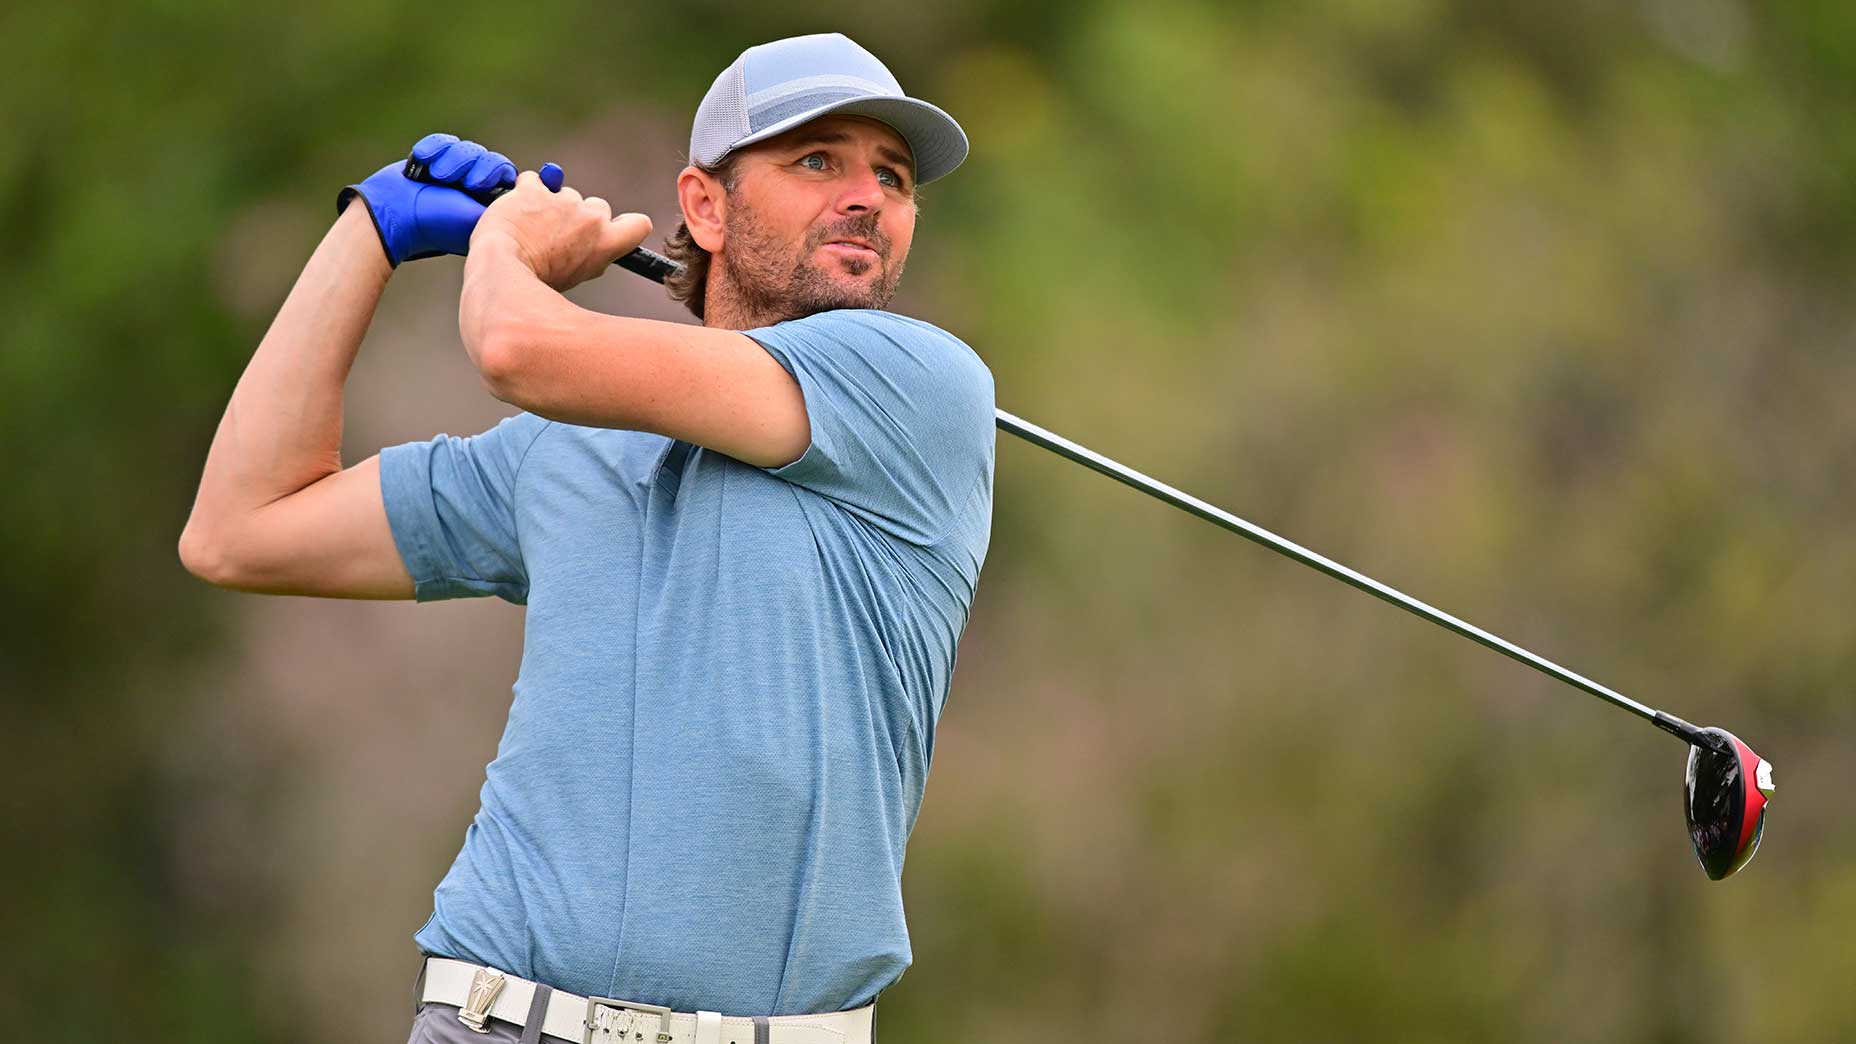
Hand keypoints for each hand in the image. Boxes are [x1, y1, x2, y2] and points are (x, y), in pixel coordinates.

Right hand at [336, 134, 516, 265]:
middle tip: (460, 182)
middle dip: (473, 166)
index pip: (505, 173)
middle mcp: (474, 186)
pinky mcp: (434, 159)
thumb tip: (529, 196)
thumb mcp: (480, 219)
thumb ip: (506, 206)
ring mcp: (454, 172)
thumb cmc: (438, 222)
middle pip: (488, 158)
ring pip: (467, 149)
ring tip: (437, 176)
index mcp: (489, 201)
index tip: (479, 183)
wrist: (393, 215)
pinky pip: (444, 141)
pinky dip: (434, 148)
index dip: (497, 171)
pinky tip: (422, 161)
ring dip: (452, 159)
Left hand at [470, 170, 652, 291]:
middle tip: (557, 235)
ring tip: (529, 227)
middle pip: (597, 206)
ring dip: (549, 204)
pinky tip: (514, 210)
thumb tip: (589, 251)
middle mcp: (591, 218)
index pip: (638, 225)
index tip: (612, 227)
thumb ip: (590, 257)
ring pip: (563, 193)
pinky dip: (524, 191)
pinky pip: (533, 181)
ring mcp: (562, 201)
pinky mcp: (534, 190)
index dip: (627, 223)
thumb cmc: (536, 282)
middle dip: (580, 215)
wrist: (503, 273)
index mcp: (605, 243)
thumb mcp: (575, 277)